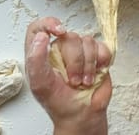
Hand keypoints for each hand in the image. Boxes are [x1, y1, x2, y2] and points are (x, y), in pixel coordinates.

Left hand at [25, 17, 111, 134]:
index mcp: (42, 54)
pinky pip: (102, 47)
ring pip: (87, 41)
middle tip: (73, 80)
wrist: (83, 114)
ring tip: (84, 81)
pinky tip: (96, 73)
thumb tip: (41, 37)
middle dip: (74, 61)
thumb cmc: (59, 102)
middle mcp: (61, 49)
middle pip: (69, 36)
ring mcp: (81, 51)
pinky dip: (101, 61)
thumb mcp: (40, 84)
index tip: (59, 31)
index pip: (39, 28)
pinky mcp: (98, 55)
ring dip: (88, 65)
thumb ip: (36, 60)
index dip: (49, 23)